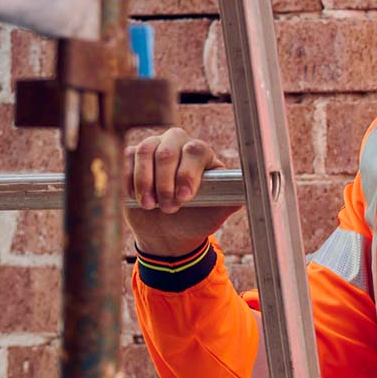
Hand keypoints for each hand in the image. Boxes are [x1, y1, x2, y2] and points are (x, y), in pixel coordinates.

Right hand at [123, 127, 241, 256]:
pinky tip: (136, 199)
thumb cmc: (196, 219)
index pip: (195, 150)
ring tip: (151, 207)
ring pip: (145, 151)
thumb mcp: (216, 213)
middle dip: (165, 183)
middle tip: (168, 208)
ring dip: (145, 183)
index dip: (187, 173)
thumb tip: (250, 190)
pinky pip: (127, 158)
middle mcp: (179, 145)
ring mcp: (155, 147)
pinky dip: (129, 181)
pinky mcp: (133, 157)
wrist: (168, 233)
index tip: (184, 198)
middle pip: (168, 150)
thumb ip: (230, 200)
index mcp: (203, 155)